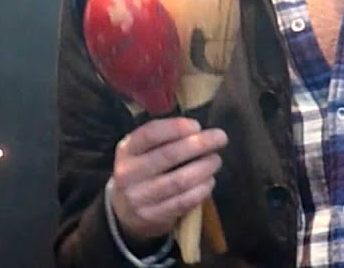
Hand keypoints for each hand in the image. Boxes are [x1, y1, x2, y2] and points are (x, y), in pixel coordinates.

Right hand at [109, 117, 227, 243]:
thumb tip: (199, 131)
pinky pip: (184, 202)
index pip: (150, 134)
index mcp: (127, 150)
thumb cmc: (142, 171)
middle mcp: (129, 173)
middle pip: (168, 155)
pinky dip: (201, 190)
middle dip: (199, 144)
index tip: (197, 126)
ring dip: (204, 168)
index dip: (176, 127)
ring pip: (180, 180)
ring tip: (215, 161)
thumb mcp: (141, 151)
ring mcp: (139, 197)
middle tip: (220, 138)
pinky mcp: (153, 217)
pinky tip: (209, 181)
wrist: (123, 212)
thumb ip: (164, 138)